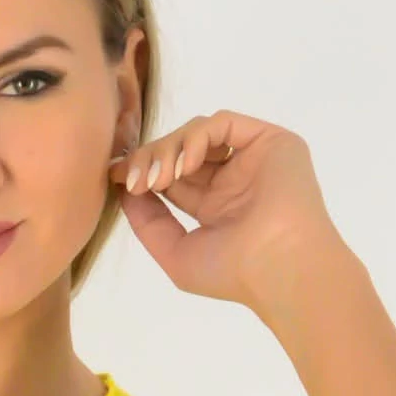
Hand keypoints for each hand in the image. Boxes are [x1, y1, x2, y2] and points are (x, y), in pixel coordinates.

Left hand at [108, 110, 356, 324]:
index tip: (116, 176)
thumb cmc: (234, 272)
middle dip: (150, 159)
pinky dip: (197, 138)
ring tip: (158, 179)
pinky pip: (223, 123)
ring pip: (198, 134)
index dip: (142, 170)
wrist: (280, 268)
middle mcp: (233, 179)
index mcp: (216, 206)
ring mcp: (251, 159)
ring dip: (169, 149)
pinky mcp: (270, 140)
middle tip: (132, 179)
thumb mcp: (176, 253)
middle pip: (180, 151)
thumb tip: (124, 191)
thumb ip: (148, 222)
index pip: (171, 176)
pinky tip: (186, 165)